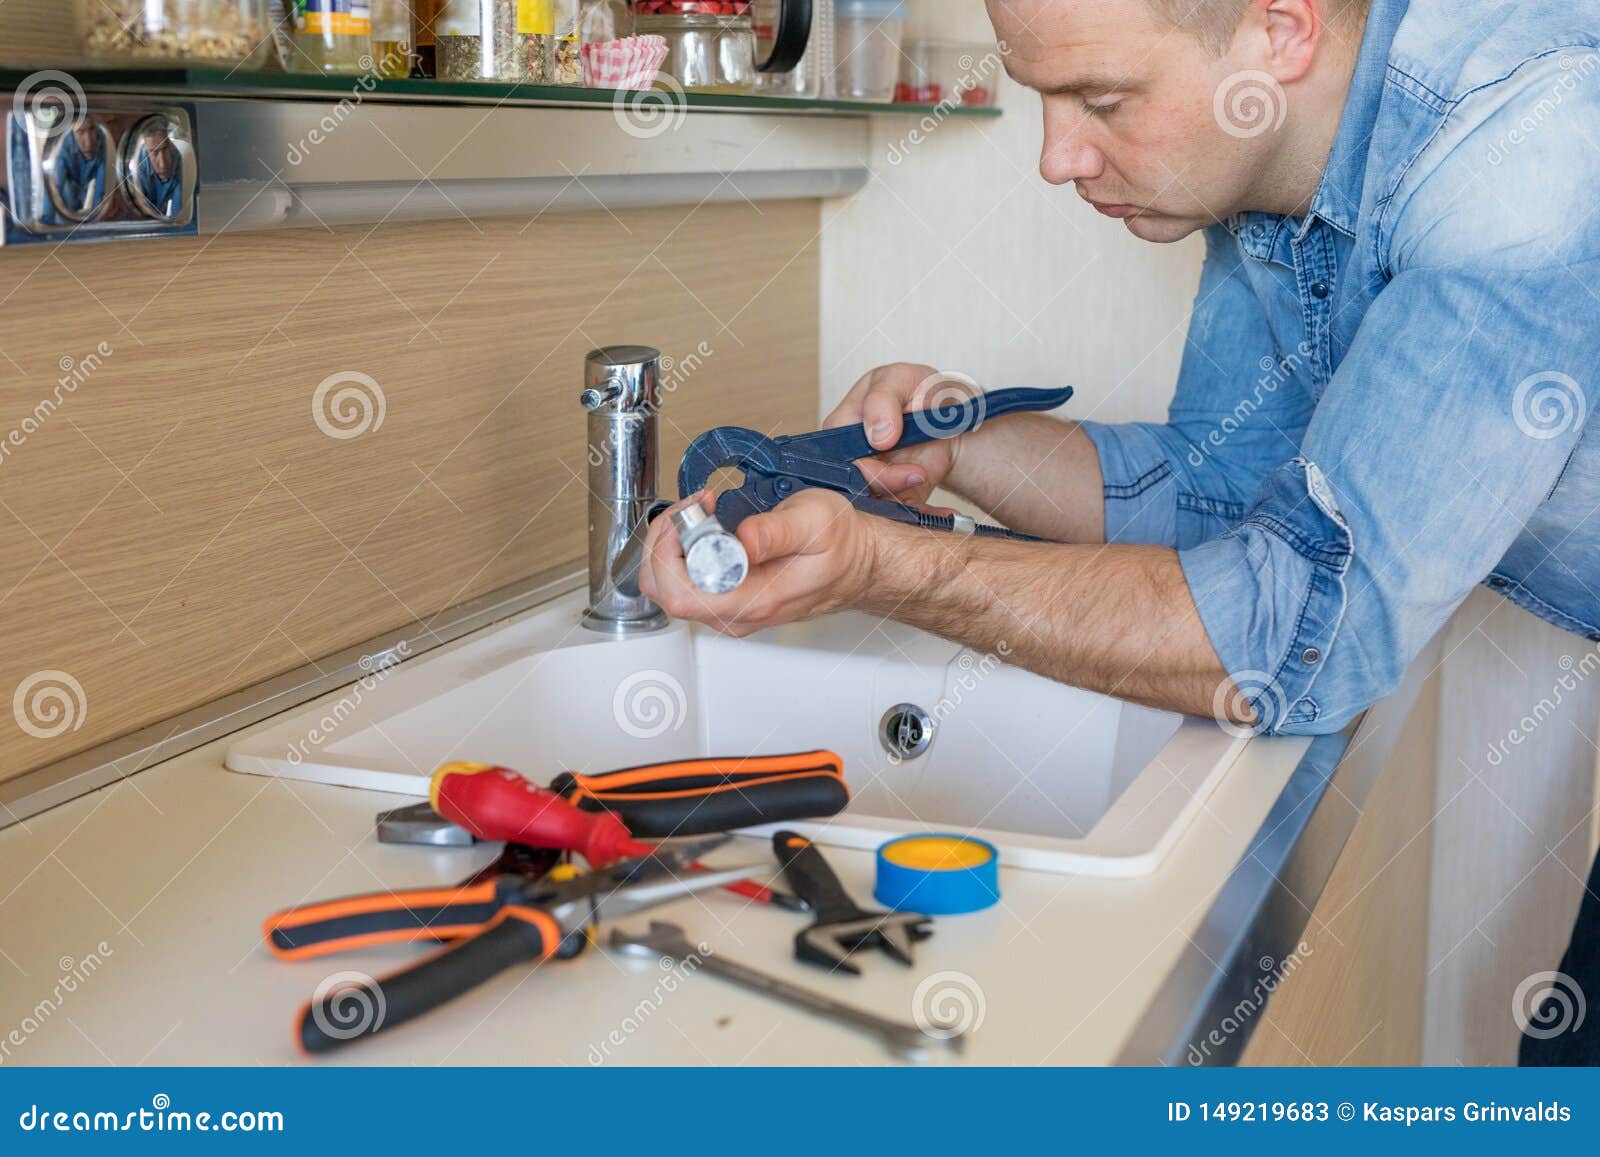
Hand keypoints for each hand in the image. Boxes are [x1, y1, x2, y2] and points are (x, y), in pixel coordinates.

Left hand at [639, 489, 880, 637]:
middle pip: (663, 591)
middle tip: (692, 510)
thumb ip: (777, 532)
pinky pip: (683, 583)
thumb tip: (742, 538)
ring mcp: (729, 610)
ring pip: (668, 588)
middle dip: (664, 541)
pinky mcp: (726, 601)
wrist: (858, 563)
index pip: (680, 595)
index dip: (670, 550)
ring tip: (698, 514)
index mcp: (754, 600)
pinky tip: (703, 528)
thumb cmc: (842, 546)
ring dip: (671, 544)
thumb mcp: (816, 522)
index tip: (692, 515)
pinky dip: (681, 550)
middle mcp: (736, 614)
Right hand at [824, 363, 982, 506]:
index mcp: (839, 428)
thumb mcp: (900, 380)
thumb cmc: (917, 391)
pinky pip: (899, 516)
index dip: (865, 462)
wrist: (946, 418)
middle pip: (855, 486)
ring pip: (875, 507)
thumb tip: (877, 435)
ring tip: (926, 480)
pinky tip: (938, 509)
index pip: (839, 457)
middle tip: (917, 473)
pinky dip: (920, 514)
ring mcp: (870, 481)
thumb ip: (883, 400)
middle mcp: (849, 459)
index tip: (893, 451)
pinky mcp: (892, 499)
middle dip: (888, 483)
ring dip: (904, 499)